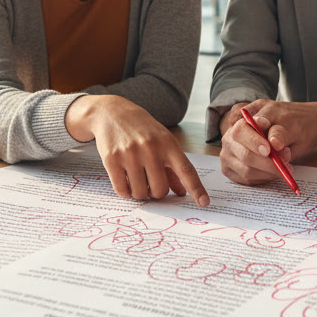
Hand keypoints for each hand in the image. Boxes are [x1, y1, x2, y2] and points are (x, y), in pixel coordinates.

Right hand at [69, 95, 208, 205]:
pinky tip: (125, 182)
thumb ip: (172, 167)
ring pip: (140, 192)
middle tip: (151, 183)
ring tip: (137, 181)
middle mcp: (151, 149)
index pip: (186, 170)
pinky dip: (125, 192)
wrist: (112, 113)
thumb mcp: (162, 141)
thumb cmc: (141, 129)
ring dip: (139, 193)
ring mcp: (130, 154)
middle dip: (156, 192)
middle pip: (160, 189)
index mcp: (168, 144)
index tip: (204, 203)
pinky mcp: (112, 160)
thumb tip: (182, 192)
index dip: (196, 188)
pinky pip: (122, 190)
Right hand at [219, 100, 316, 185]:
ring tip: (286, 165)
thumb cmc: (288, 125)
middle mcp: (230, 136)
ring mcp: (229, 154)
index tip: (270, 149)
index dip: (255, 142)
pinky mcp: (232, 170)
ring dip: (270, 171)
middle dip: (269, 163)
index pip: (241, 131)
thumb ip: (281, 132)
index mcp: (243, 119)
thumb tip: (275, 142)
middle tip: (287, 161)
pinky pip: (248, 180)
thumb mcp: (288, 123)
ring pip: (247, 171)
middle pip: (245, 155)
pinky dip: (265, 177)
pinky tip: (275, 170)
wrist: (292, 130)